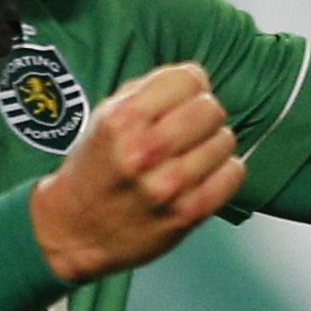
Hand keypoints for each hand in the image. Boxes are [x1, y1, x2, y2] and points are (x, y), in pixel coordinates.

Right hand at [28, 63, 245, 284]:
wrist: (77, 232)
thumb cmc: (94, 171)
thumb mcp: (104, 118)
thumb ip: (147, 92)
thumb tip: (195, 78)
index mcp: (121, 121)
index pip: (187, 79)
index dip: (189, 84)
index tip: (183, 97)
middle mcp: (145, 151)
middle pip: (210, 109)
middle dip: (203, 113)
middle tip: (190, 127)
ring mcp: (169, 185)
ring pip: (225, 140)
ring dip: (213, 143)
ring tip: (192, 155)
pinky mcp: (189, 213)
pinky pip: (234, 174)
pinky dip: (224, 170)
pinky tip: (203, 174)